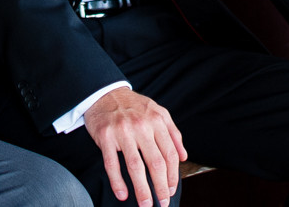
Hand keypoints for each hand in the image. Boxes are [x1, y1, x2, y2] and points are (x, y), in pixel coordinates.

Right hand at [83, 88, 186, 205]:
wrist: (104, 92)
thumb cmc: (133, 106)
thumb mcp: (158, 112)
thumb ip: (173, 133)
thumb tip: (183, 157)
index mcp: (156, 121)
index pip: (169, 154)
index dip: (172, 176)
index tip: (171, 190)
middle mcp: (141, 126)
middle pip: (155, 163)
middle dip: (161, 187)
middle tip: (163, 202)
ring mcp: (122, 132)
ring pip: (135, 166)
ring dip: (142, 189)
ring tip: (146, 204)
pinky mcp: (105, 137)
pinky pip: (112, 164)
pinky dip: (117, 182)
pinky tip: (122, 195)